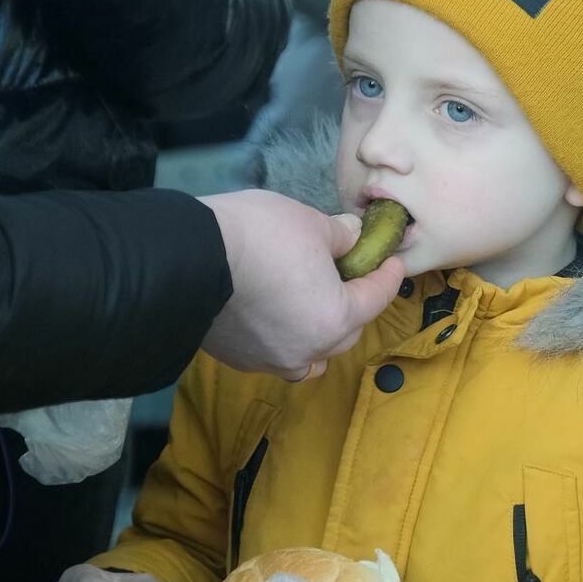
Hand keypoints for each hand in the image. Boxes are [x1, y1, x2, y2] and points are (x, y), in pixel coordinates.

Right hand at [199, 190, 404, 380]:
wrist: (190, 258)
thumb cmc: (260, 237)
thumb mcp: (310, 222)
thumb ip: (340, 235)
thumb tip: (351, 236)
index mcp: (335, 319)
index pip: (374, 299)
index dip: (387, 277)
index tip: (392, 263)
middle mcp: (308, 349)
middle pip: (345, 333)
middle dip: (353, 306)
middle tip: (351, 278)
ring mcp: (270, 359)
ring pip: (311, 355)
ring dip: (319, 335)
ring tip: (314, 310)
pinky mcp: (238, 358)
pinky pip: (274, 354)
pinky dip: (283, 338)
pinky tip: (275, 317)